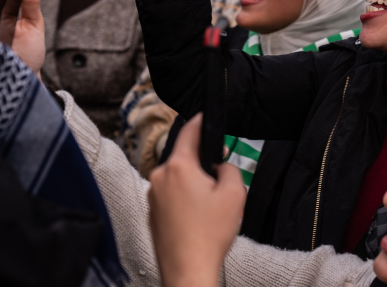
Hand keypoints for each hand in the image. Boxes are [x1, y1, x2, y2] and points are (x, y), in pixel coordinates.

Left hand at [149, 113, 244, 286]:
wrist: (188, 270)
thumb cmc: (208, 236)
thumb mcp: (234, 193)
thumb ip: (230, 168)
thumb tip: (221, 166)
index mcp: (178, 168)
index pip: (189, 132)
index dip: (200, 121)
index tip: (204, 115)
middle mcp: (160, 178)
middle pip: (184, 158)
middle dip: (203, 164)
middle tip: (221, 179)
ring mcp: (153, 197)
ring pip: (179, 179)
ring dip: (194, 185)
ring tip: (211, 207)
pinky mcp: (152, 213)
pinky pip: (172, 196)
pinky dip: (186, 201)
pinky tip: (199, 219)